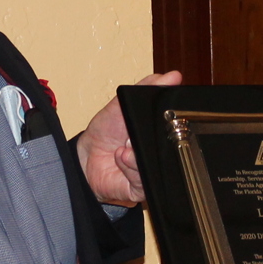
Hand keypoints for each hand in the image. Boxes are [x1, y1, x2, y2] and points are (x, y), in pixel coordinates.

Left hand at [75, 71, 181, 206]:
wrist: (84, 159)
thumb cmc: (105, 132)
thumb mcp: (122, 104)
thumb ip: (145, 88)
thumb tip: (171, 76)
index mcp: (158, 132)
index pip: (177, 126)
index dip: (175, 120)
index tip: (169, 114)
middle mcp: (158, 152)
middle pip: (173, 147)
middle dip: (155, 138)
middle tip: (137, 133)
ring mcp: (152, 170)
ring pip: (158, 164)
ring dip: (138, 154)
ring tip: (126, 146)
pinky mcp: (142, 187)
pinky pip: (144, 178)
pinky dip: (130, 165)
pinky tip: (120, 157)